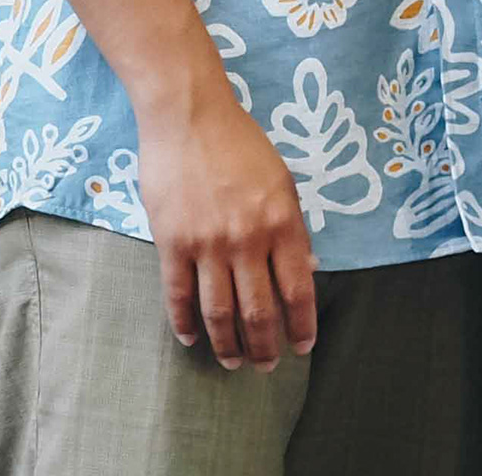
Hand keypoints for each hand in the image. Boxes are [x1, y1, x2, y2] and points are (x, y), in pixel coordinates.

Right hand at [133, 85, 317, 368]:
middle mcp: (248, 239)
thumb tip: (308, 269)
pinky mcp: (172, 242)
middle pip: (259, 311)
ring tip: (232, 362)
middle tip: (266, 365)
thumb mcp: (282, 181)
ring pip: (219, 312)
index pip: (298, 290)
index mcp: (282, 222)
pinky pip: (178, 295)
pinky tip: (191, 338)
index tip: (302, 347)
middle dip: (264, 346)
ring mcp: (208, 243)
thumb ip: (293, 227)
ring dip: (228, 345)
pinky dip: (184, 323)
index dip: (301, 325)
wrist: (188, 116)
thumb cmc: (240, 144)